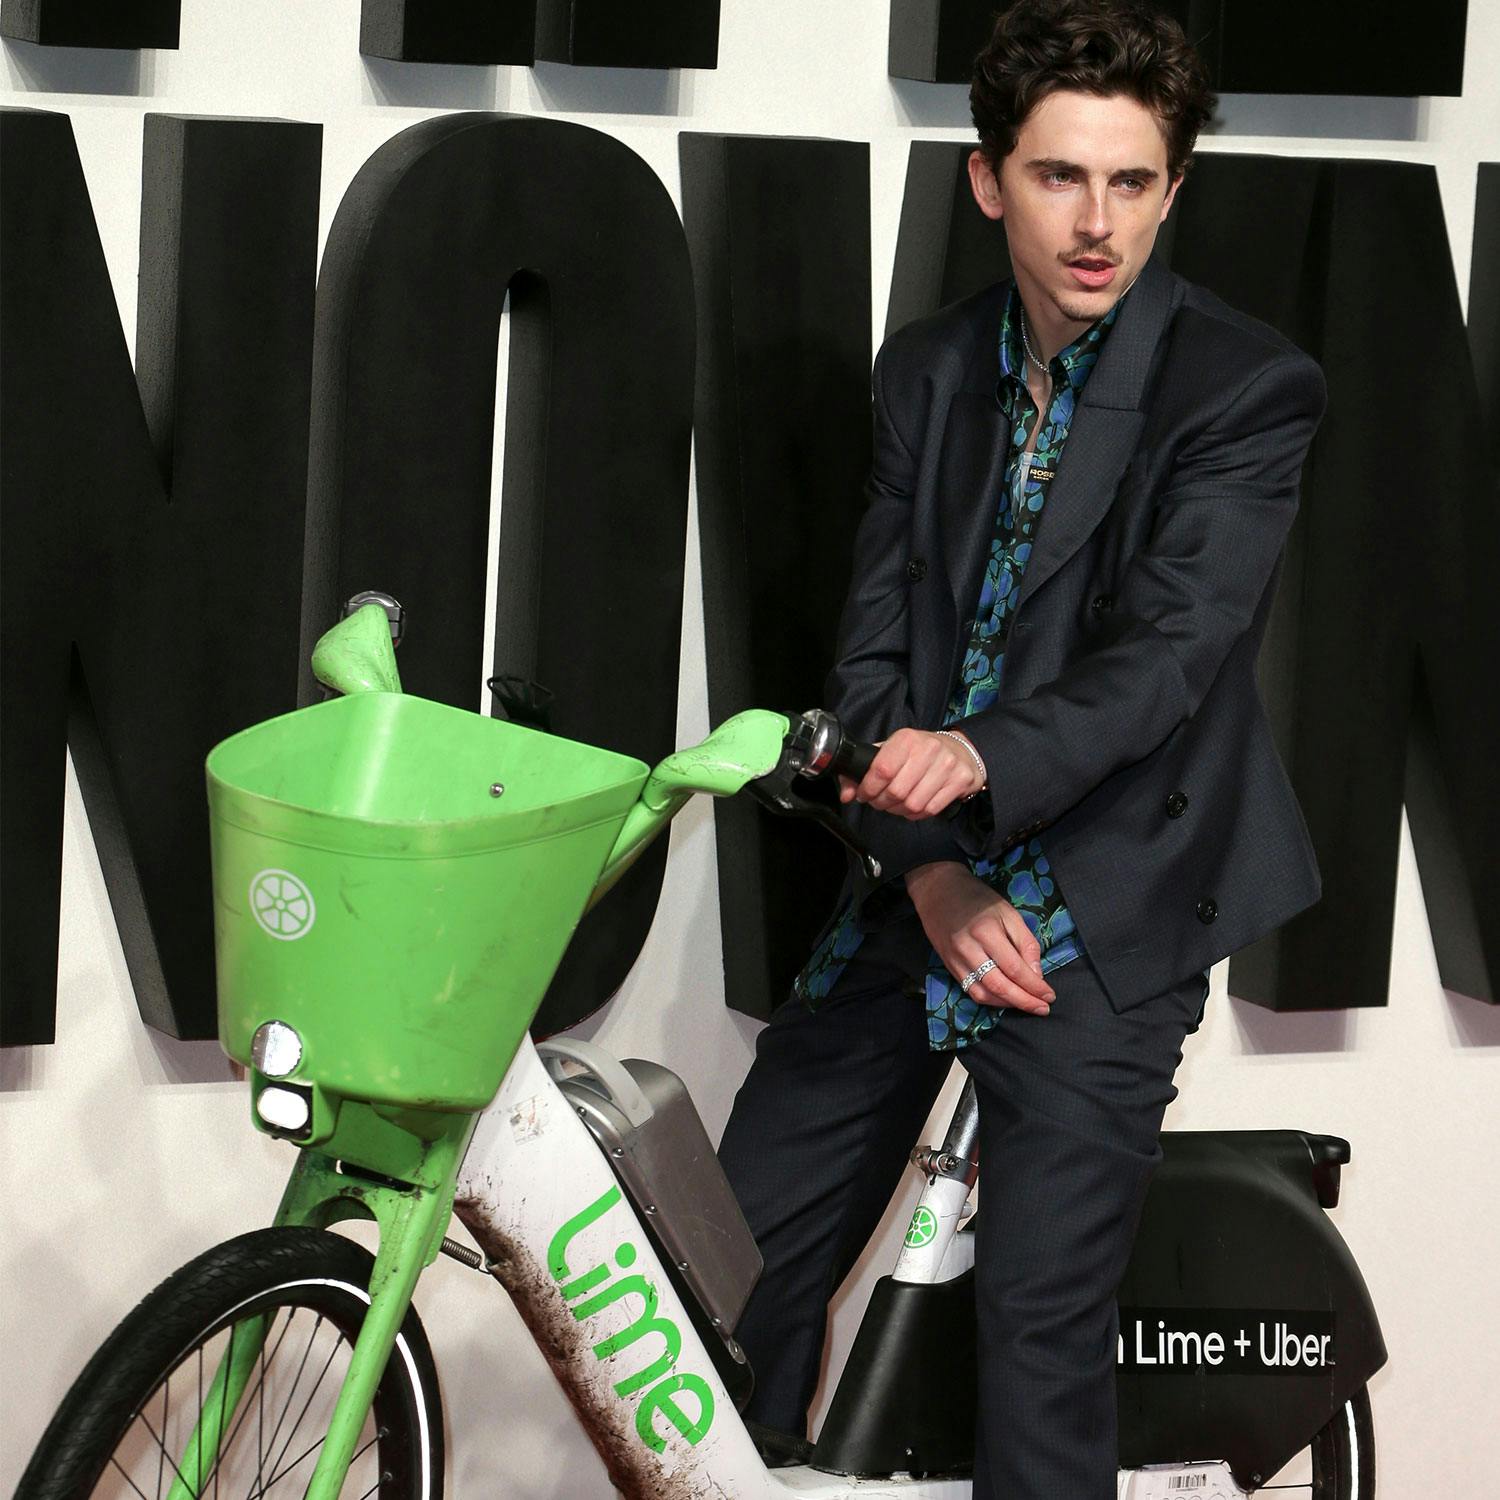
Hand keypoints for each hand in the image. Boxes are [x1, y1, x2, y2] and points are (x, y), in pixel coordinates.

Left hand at [837, 727, 983, 819]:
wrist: (961, 750)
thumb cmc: (919, 753)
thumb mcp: (890, 752)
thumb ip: (863, 771)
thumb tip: (847, 794)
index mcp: (906, 739)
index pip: (881, 770)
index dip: (869, 788)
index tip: (865, 794)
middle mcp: (929, 749)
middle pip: (896, 792)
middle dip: (883, 802)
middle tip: (881, 801)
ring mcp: (947, 765)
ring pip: (913, 804)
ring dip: (899, 810)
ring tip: (898, 803)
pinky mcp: (961, 780)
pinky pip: (930, 810)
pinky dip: (917, 814)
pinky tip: (914, 805)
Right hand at [905, 862, 1054, 1013]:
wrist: (939, 891)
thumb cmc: (977, 898)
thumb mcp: (1009, 913)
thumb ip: (1026, 943)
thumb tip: (1037, 975)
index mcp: (986, 931)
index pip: (1015, 968)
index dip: (1034, 986)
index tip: (1049, 996)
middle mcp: (969, 949)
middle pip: (1000, 986)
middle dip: (1024, 1001)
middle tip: (1043, 1009)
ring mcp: (955, 960)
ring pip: (984, 994)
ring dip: (1008, 1004)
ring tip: (1027, 1005)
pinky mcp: (949, 966)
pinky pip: (970, 991)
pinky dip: (990, 1000)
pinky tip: (1005, 999)